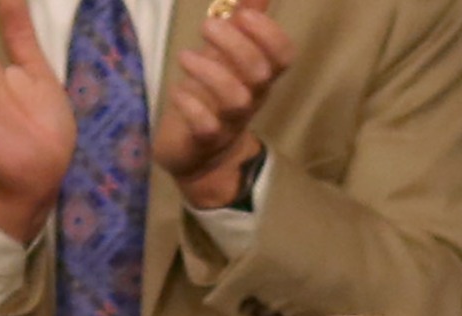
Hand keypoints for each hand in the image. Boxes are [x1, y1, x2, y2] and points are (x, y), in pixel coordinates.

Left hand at [152, 0, 294, 206]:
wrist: (198, 156)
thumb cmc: (211, 96)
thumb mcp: (226, 56)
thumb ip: (241, 22)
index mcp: (260, 77)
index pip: (283, 56)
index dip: (268, 32)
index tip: (242, 14)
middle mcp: (251, 99)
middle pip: (259, 72)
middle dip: (233, 43)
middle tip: (206, 27)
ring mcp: (229, 123)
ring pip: (234, 98)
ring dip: (209, 71)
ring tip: (185, 56)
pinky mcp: (204, 141)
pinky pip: (205, 125)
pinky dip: (190, 104)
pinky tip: (178, 91)